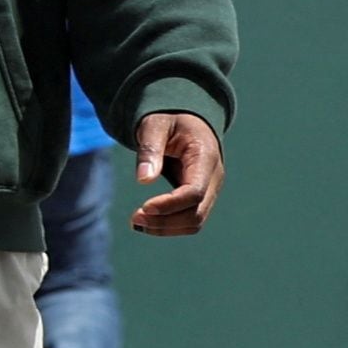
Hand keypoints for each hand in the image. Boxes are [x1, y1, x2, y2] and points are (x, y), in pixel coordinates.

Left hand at [130, 110, 224, 235]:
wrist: (186, 120)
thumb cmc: (168, 120)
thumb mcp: (154, 125)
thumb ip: (150, 149)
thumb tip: (143, 179)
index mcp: (205, 158)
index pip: (195, 192)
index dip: (170, 204)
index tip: (144, 208)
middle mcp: (213, 178)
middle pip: (196, 213)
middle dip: (166, 221)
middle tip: (134, 219)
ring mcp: (210, 189)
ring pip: (195, 221)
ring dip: (167, 228)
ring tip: (137, 223)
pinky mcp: (201, 196)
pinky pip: (191, 218)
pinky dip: (170, 225)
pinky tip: (147, 222)